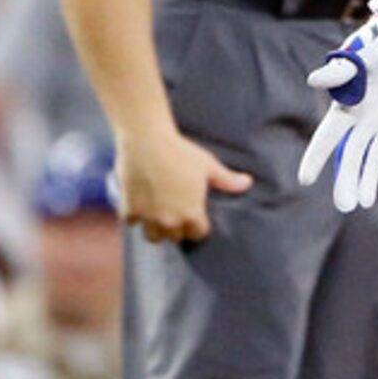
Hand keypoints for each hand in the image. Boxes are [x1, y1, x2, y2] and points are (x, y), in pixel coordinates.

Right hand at [117, 125, 251, 243]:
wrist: (147, 141)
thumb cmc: (181, 152)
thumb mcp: (208, 165)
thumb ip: (227, 180)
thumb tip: (248, 183)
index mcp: (192, 213)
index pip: (197, 234)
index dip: (198, 226)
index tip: (195, 219)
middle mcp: (170, 220)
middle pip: (175, 237)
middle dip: (177, 229)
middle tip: (175, 216)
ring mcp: (148, 216)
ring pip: (153, 237)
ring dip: (156, 229)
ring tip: (157, 218)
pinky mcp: (129, 209)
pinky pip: (131, 223)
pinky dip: (134, 216)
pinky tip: (137, 207)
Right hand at [300, 0, 377, 210]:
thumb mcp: (363, 54)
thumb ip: (342, 70)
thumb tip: (315, 81)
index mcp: (348, 103)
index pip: (328, 136)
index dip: (316, 157)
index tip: (304, 180)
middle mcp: (364, 114)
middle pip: (352, 154)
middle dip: (347, 180)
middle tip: (345, 207)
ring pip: (375, 153)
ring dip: (368, 177)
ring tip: (363, 203)